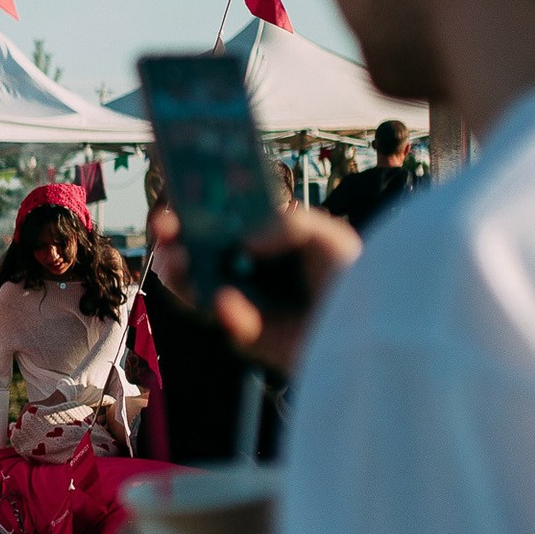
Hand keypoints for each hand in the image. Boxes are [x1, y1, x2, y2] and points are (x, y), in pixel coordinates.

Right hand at [147, 202, 358, 378]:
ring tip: (178, 261)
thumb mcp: (327, 235)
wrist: (371, 332)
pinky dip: (224, 313)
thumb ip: (288, 225)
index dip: (192, 210)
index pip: (216, 222)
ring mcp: (242, 303)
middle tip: (163, 226)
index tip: (174, 197)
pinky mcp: (248, 336)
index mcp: (261, 241)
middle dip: (173, 239)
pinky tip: (226, 302)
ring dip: (179, 274)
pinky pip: (226, 324)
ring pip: (194, 289)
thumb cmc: (353, 280)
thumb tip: (244, 242)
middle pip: (194, 254)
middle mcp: (245, 270)